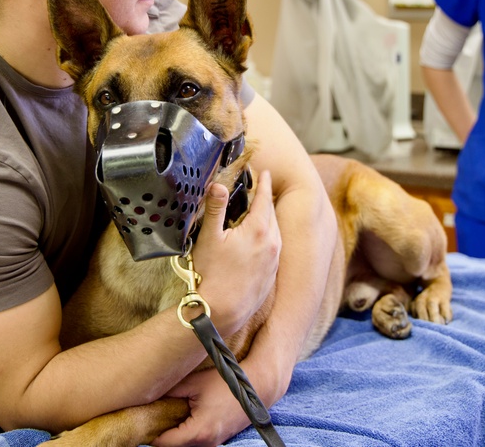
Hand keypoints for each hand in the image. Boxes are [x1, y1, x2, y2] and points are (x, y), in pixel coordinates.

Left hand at [151, 367, 252, 446]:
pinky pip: (198, 442)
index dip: (152, 434)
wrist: (257, 387)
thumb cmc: (225, 384)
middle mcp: (207, 443)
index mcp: (198, 432)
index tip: (144, 422)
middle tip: (154, 418)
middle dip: (164, 435)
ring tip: (168, 416)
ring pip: (187, 445)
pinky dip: (188, 433)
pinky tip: (185, 417)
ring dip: (176, 435)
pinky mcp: (219, 439)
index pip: (166, 443)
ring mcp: (215, 443)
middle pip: (176, 446)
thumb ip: (171, 391)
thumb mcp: (194, 383)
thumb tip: (150, 396)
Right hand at [190, 171, 280, 336]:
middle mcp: (272, 244)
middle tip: (259, 191)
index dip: (264, 184)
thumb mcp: (209, 237)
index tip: (265, 173)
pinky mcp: (271, 276)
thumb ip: (216, 208)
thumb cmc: (213, 275)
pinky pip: (274, 250)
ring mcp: (274, 261)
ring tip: (257, 215)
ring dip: (267, 221)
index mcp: (260, 230)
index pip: (264, 199)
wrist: (222, 311)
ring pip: (275, 233)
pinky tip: (257, 244)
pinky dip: (268, 240)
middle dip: (265, 202)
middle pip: (271, 215)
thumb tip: (219, 185)